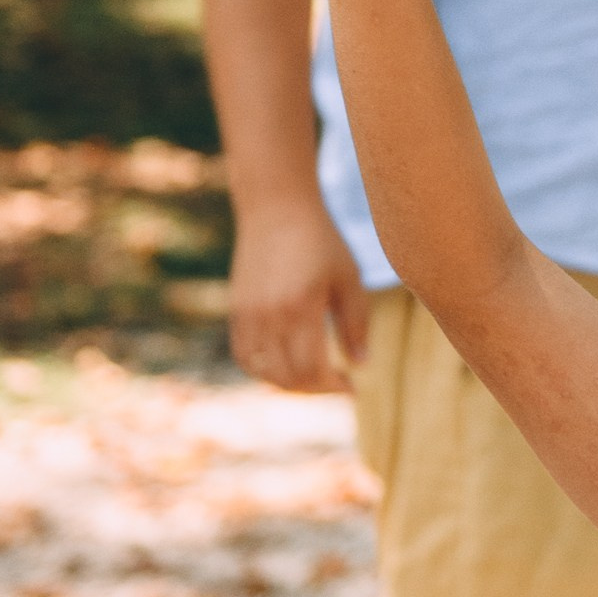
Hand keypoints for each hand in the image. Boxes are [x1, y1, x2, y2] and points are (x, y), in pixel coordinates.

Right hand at [228, 196, 370, 392]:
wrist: (276, 207)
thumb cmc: (321, 240)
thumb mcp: (349, 278)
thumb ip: (356, 324)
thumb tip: (361, 365)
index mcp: (301, 307)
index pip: (312, 369)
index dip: (333, 386)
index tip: (352, 385)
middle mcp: (269, 315)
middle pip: (287, 376)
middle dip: (316, 389)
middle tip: (337, 383)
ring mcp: (248, 314)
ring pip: (262, 371)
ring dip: (290, 384)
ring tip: (314, 377)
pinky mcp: (236, 309)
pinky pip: (244, 355)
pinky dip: (264, 370)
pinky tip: (286, 365)